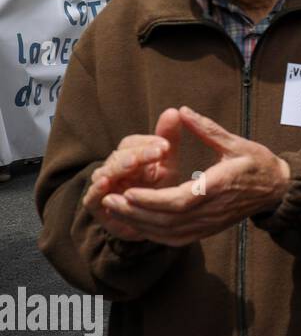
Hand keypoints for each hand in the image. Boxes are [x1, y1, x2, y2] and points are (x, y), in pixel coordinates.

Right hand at [83, 109, 185, 240]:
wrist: (152, 224)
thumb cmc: (159, 191)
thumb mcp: (167, 164)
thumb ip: (168, 139)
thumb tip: (174, 110)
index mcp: (129, 156)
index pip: (132, 143)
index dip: (147, 143)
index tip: (166, 145)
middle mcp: (113, 168)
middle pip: (120, 156)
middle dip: (138, 153)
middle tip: (158, 152)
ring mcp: (102, 186)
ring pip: (106, 173)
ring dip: (119, 167)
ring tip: (133, 163)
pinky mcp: (96, 206)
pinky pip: (92, 197)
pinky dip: (97, 190)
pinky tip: (107, 183)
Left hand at [100, 106, 289, 246]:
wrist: (277, 190)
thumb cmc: (258, 163)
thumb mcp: (236, 142)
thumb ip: (207, 129)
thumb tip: (181, 112)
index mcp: (219, 187)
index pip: (180, 200)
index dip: (151, 200)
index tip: (128, 191)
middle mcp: (212, 210)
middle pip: (168, 221)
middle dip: (135, 212)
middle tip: (109, 199)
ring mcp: (210, 224)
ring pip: (168, 233)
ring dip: (140, 224)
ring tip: (115, 209)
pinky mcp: (208, 230)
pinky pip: (176, 239)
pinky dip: (153, 234)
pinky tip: (137, 223)